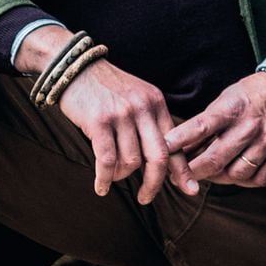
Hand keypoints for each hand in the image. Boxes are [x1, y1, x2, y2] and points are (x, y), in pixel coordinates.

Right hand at [50, 53, 196, 204]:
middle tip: (146, 198)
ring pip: (130, 161)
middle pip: (158, 157)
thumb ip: (150, 123)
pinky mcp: (99, 121)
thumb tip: (162, 160)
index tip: (189, 189)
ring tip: (112, 177)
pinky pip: (106, 160)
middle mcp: (142, 108)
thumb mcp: (137, 97)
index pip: (175, 142)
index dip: (182, 169)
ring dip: (121, 177)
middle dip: (154, 183)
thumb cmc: (107, 89)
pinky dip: (104, 178)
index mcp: (156, 103)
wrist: (76, 67)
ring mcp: (121, 114)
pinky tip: (101, 187)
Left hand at [163, 72, 265, 186]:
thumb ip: (204, 125)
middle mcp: (249, 126)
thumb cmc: (247, 96)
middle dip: (193, 171)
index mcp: (232, 108)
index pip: (201, 126)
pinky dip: (243, 181)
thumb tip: (179, 148)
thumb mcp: (223, 101)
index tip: (164, 148)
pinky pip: (257, 179)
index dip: (180, 139)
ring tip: (209, 173)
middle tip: (180, 176)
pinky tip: (235, 173)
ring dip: (217, 178)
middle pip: (215, 159)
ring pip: (235, 174)